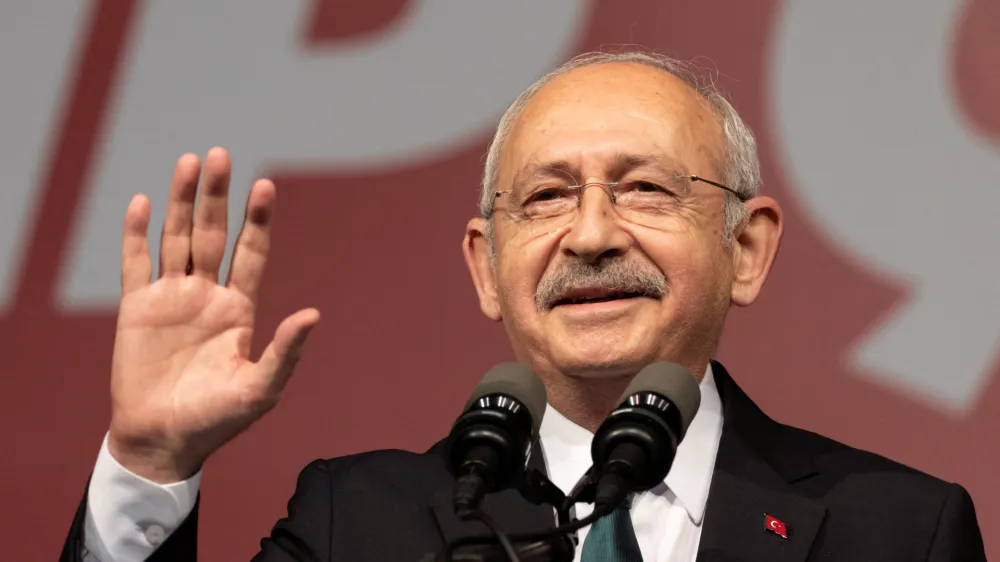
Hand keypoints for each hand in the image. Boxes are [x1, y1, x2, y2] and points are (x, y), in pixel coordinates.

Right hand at [107, 147, 319, 482]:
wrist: (164, 440)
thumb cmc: (217, 419)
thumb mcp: (260, 388)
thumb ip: (285, 351)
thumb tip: (314, 314)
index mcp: (238, 308)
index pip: (251, 252)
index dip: (257, 220)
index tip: (265, 186)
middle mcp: (207, 295)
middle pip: (213, 234)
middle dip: (218, 196)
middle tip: (222, 154)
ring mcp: (171, 298)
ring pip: (177, 238)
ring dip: (181, 201)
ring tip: (190, 162)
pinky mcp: (137, 308)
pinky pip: (136, 263)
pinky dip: (136, 233)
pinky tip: (141, 202)